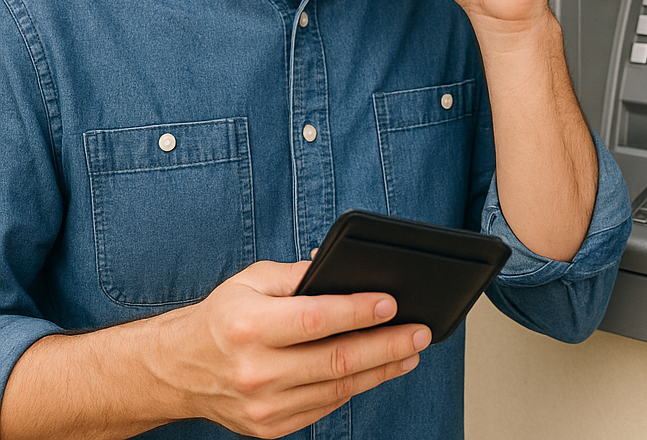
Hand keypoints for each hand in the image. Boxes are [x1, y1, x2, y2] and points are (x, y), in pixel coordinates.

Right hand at [164, 260, 429, 437]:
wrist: (178, 370)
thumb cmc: (222, 317)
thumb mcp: (252, 280)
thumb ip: (298, 274)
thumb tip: (345, 271)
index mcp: (249, 326)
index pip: (316, 319)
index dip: (358, 311)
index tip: (392, 303)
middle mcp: (256, 370)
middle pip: (335, 360)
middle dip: (386, 345)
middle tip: (419, 331)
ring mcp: (263, 405)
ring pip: (337, 388)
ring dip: (381, 369)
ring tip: (410, 351)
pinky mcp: (270, 427)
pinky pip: (324, 407)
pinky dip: (356, 387)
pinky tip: (378, 370)